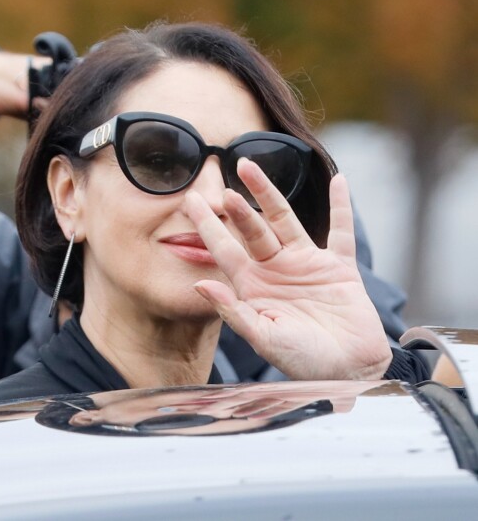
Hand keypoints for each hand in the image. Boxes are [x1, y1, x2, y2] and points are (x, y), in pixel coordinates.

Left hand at [185, 159, 392, 380]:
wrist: (349, 373)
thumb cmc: (303, 362)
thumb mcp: (263, 338)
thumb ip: (233, 312)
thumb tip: (199, 285)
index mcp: (253, 286)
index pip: (224, 249)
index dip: (207, 226)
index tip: (189, 201)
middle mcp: (275, 269)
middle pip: (252, 228)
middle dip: (237, 205)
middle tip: (220, 179)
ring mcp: (306, 265)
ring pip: (285, 220)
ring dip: (270, 193)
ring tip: (250, 166)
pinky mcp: (338, 267)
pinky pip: (340, 231)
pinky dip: (341, 207)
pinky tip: (338, 180)